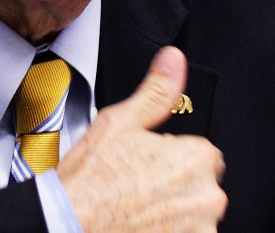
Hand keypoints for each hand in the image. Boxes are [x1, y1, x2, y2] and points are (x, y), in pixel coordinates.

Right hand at [58, 46, 226, 230]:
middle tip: (137, 185)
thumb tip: (174, 59)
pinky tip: (139, 224)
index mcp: (196, 158)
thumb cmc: (90, 181)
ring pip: (192, 212)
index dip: (171, 155)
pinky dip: (168, 230)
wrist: (68, 225)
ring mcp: (200, 229)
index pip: (200, 153)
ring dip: (173, 211)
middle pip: (199, 184)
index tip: (147, 163)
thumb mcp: (120, 121)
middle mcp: (207, 197)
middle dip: (175, 184)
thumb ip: (156, 90)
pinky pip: (185, 232)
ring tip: (135, 206)